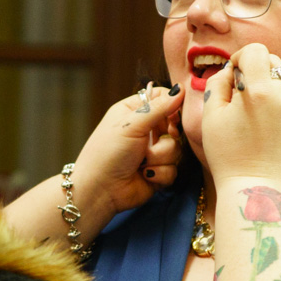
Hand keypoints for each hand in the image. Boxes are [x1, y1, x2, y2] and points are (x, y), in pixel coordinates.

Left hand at [70, 83, 185, 221]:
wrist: (100, 190)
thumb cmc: (108, 154)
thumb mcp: (131, 125)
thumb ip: (157, 107)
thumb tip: (180, 89)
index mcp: (133, 112)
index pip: (162, 97)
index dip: (172, 105)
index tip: (173, 115)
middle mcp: (145, 130)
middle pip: (174, 124)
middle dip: (168, 136)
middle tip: (159, 139)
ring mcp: (152, 151)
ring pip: (176, 148)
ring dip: (160, 157)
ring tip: (142, 162)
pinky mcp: (158, 171)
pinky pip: (174, 168)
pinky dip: (160, 173)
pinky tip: (144, 175)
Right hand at [200, 44, 280, 188]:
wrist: (254, 185)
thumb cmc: (228, 153)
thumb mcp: (211, 115)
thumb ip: (217, 84)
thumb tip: (228, 72)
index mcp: (260, 90)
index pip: (255, 50)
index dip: (238, 57)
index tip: (229, 76)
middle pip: (270, 58)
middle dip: (251, 66)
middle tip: (235, 90)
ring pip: (277, 75)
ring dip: (260, 80)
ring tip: (244, 104)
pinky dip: (268, 94)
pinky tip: (254, 116)